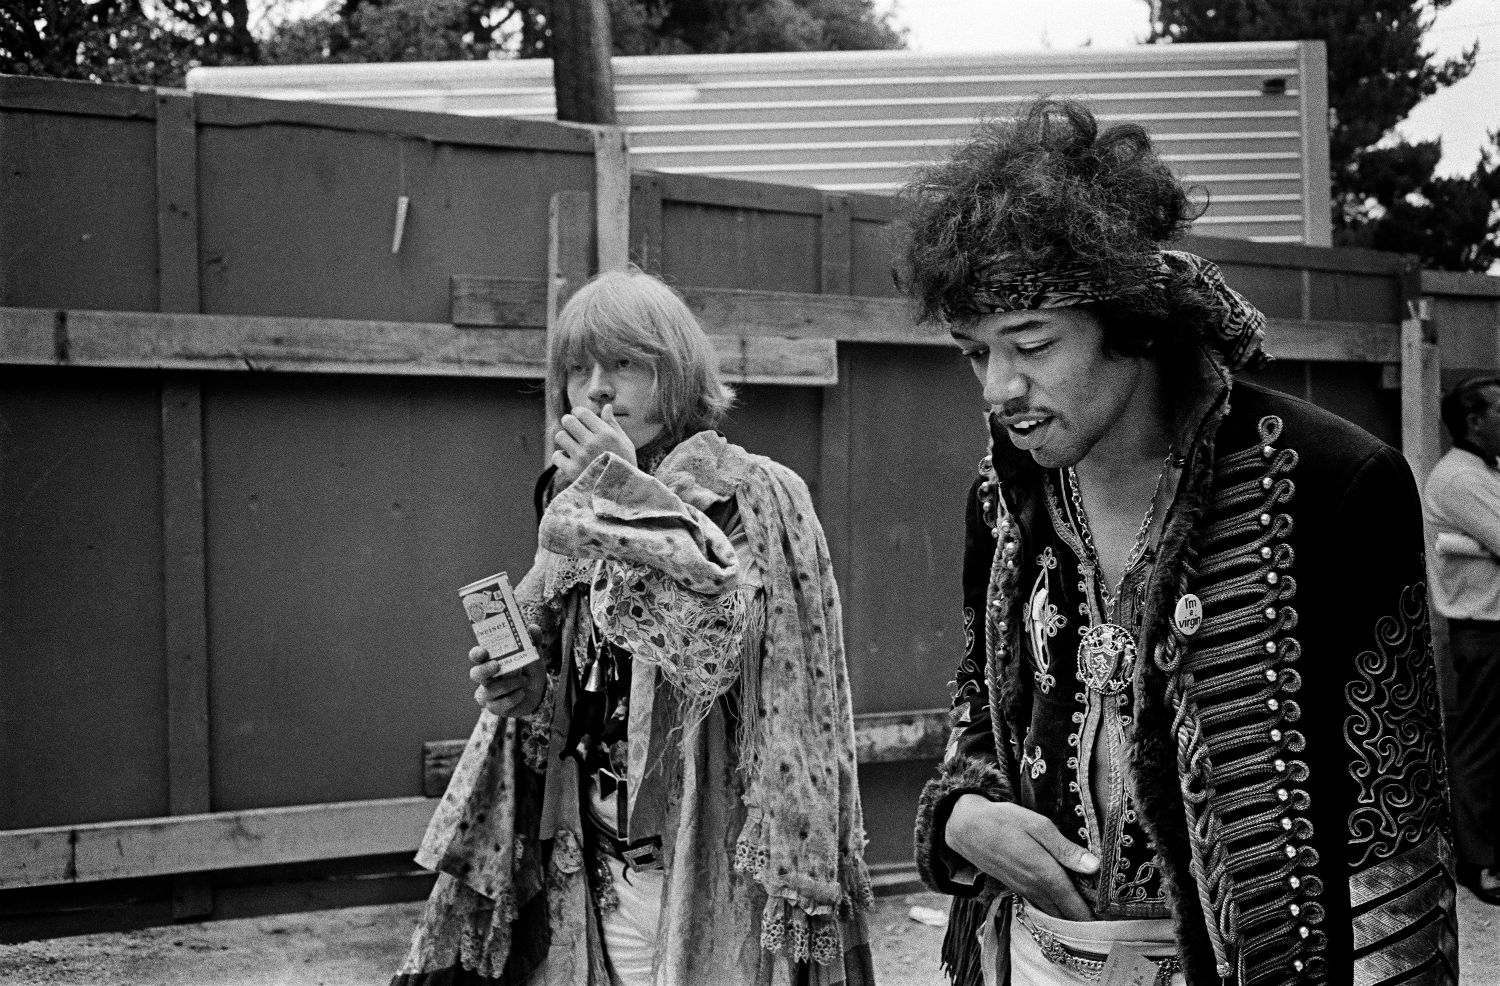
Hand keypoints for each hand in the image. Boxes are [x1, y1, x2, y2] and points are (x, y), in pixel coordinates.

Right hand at [469, 627, 546, 717]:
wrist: (538, 694)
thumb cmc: (530, 671)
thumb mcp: (535, 655)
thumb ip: (533, 641)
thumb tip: (532, 628)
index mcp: (491, 660)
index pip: (477, 656)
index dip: (476, 654)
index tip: (483, 651)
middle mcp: (486, 677)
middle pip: (475, 674)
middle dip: (485, 670)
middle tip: (497, 666)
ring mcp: (488, 693)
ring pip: (489, 691)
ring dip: (508, 684)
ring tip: (524, 680)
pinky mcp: (494, 707)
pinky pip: (497, 705)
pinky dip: (512, 698)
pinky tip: (521, 693)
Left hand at [552, 404, 634, 487]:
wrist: (623, 494)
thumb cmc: (626, 465)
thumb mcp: (625, 443)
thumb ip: (613, 424)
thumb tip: (606, 406)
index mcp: (606, 433)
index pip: (581, 412)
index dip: (579, 413)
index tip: (581, 419)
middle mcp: (592, 443)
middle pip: (567, 420)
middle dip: (570, 423)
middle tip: (575, 431)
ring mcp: (581, 457)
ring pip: (560, 436)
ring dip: (565, 440)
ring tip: (573, 446)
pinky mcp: (572, 471)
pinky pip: (556, 455)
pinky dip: (561, 457)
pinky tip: (570, 459)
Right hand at [946, 794, 1098, 920]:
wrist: (966, 827)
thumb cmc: (1004, 821)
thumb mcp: (1038, 825)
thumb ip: (1066, 848)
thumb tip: (1095, 866)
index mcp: (1045, 873)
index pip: (1076, 906)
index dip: (1094, 917)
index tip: (1112, 922)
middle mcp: (1035, 888)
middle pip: (1066, 916)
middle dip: (1086, 922)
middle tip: (1107, 922)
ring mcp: (1025, 891)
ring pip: (1054, 914)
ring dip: (1071, 918)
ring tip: (1091, 916)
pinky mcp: (1017, 888)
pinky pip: (1042, 907)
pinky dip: (1056, 910)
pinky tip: (1065, 904)